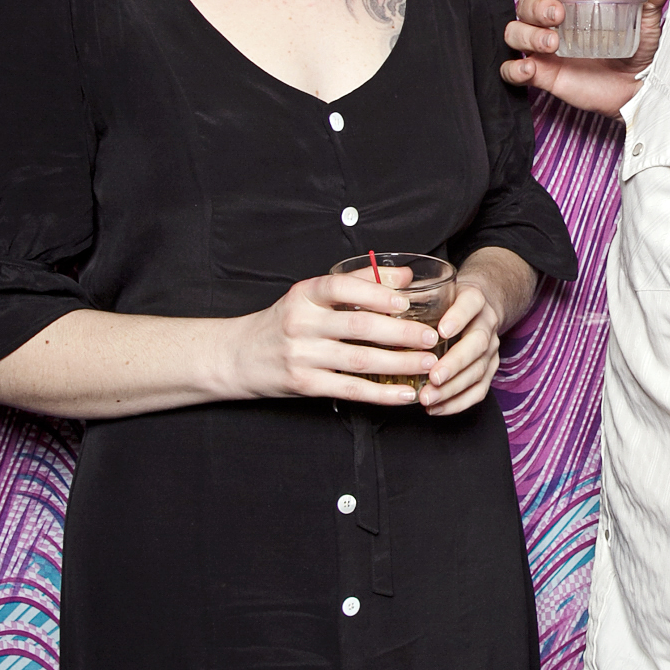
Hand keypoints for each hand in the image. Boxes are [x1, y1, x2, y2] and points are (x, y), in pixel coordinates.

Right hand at [227, 267, 441, 407]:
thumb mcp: (311, 297)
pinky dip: (381, 394)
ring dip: (399, 363)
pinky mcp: (304, 384)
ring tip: (428, 363)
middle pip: (358, 326)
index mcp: (304, 294)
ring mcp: (302, 355)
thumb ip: (358, 283)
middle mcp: (301, 323)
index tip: (406, 302)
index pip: (341, 287)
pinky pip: (350, 389)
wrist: (238, 356)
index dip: (375, 294)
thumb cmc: (284, 322)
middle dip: (400, 333)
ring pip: (359, 360)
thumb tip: (406, 276)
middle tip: (431, 337)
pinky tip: (405, 393)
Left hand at [418, 276, 503, 416]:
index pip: (470, 304)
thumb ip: (412, 289)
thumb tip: (382, 294)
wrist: (478, 307)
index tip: (441, 331)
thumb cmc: (446, 298)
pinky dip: (458, 403)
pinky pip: (479, 390)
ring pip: (479, 371)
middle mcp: (486, 323)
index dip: (458, 317)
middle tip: (433, 377)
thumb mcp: (433, 286)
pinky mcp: (489, 369)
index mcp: (474, 298)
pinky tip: (436, 409)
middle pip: (477, 344)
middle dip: (455, 363)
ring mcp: (491, 348)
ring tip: (428, 398)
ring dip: (453, 388)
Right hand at [500, 0, 669, 116]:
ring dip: (527, 34)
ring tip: (552, 44)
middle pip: (524, 2)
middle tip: (558, 15)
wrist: (639, 88)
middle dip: (535, 5)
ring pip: (513, 32)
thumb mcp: (647, 18)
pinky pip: (511, 69)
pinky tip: (531, 69)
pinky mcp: (542, 74)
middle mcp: (551, 20)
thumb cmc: (638, 47)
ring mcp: (543, 47)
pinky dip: (514, 68)